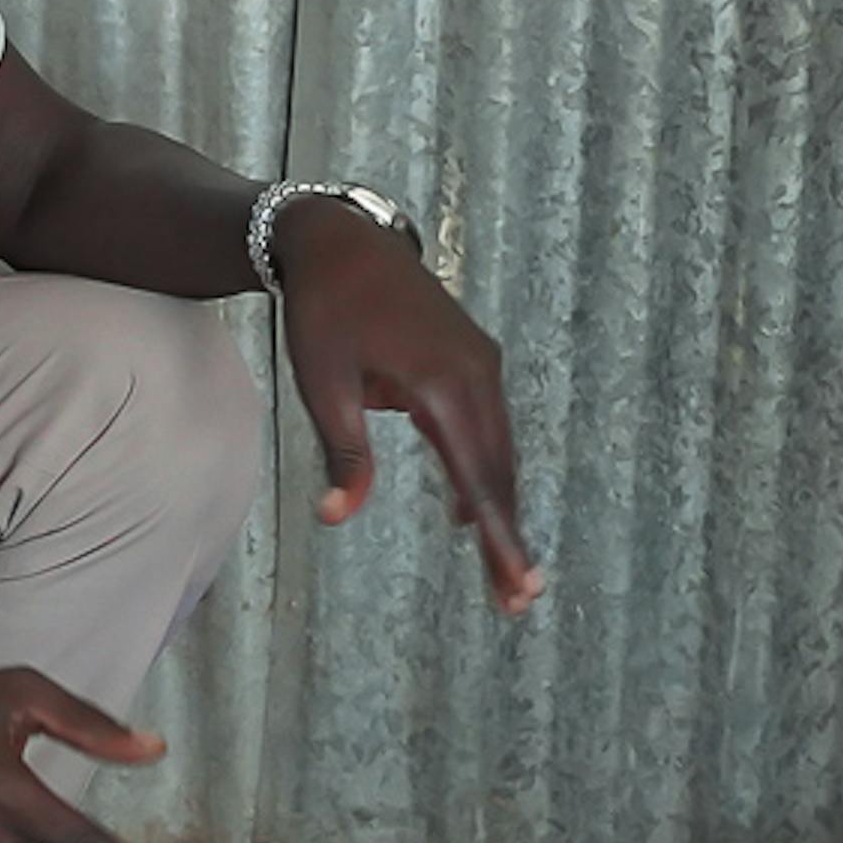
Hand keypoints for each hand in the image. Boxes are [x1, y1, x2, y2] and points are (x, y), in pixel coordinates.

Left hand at [274, 200, 540, 613]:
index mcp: (443, 384)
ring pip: (497, 451)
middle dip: (508, 537)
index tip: (519, 585)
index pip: (478, 478)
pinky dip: (483, 470)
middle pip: (499, 472)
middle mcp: (476, 374)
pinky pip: (485, 427)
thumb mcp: (322, 384)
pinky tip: (467, 513)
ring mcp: (480, 365)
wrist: (342, 243)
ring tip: (503, 570)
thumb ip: (344, 452)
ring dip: (499, 508)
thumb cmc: (324, 313)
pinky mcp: (473, 361)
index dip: (499, 538)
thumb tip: (339, 516)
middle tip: (517, 600)